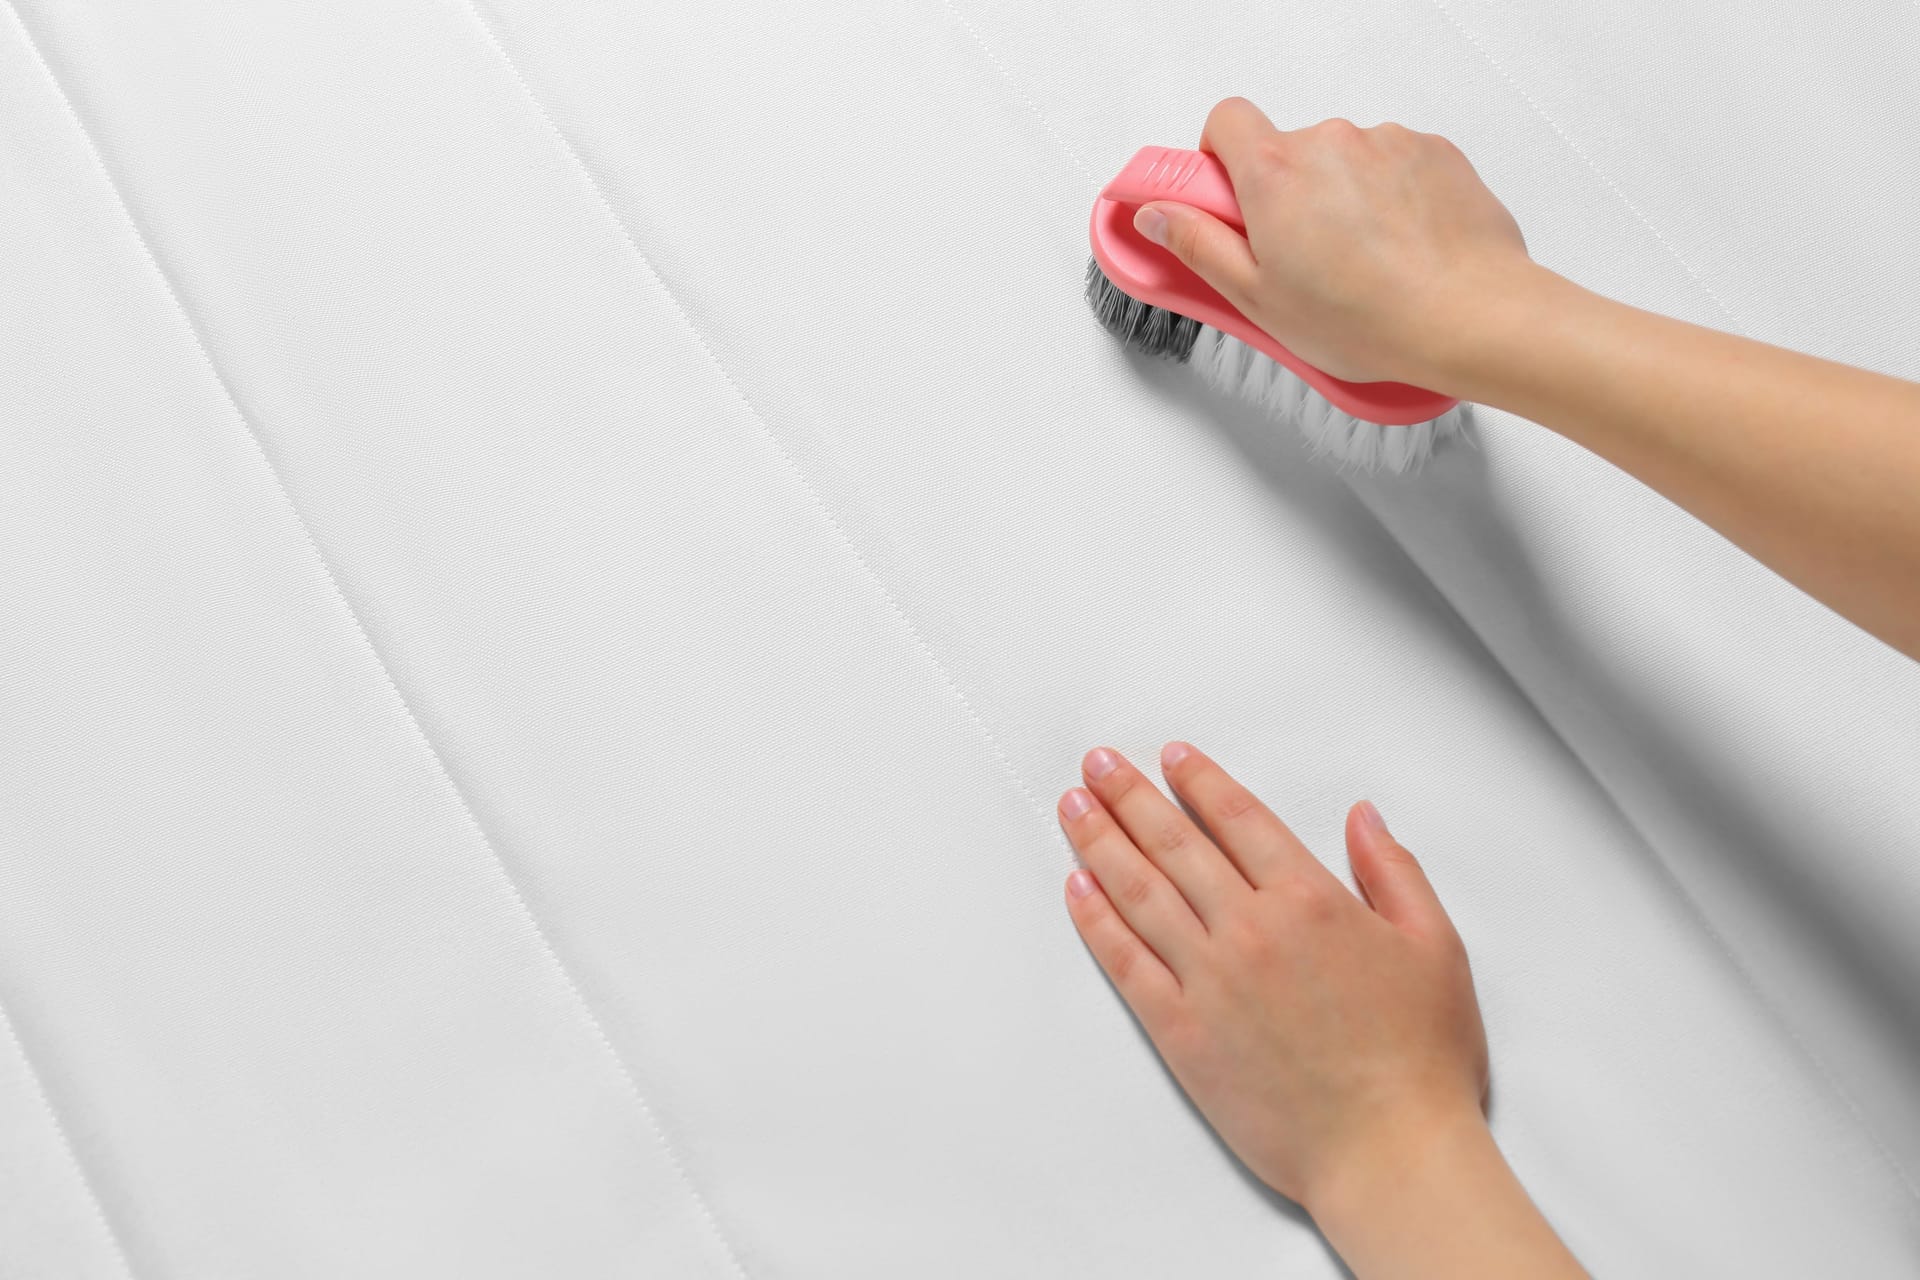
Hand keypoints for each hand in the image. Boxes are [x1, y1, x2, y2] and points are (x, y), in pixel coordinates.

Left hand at [1059, 743, 1583, 1277]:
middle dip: (1131, 795)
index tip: (1172, 757)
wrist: (1388, 1152)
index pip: (1239, 820)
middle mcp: (1250, 931)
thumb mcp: (1436, 948)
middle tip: (1098, 762)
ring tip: (1073, 806)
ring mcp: (1209, 981)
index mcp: (1311, 902)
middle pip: (1174, 844)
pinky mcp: (1181, 1032)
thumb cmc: (1421, 1062)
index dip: (1200, 781)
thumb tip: (1363, 817)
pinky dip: (1096, 919)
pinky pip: (1125, 962)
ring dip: (1100, 842)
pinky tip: (1077, 888)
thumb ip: (1393, 873)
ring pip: (1139, 892)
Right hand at [1132, 98, 1532, 389]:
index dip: (1219, 158)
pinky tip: (1399, 251)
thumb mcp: (1257, 297)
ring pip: (1343, 162)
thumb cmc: (1369, 318)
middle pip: (1287, 150)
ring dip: (1341, 199)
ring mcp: (1386, 143)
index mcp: (1275, 172)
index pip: (1225, 121)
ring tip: (1360, 266)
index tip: (1225, 201)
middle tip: (1299, 260)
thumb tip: (1156, 213)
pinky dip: (1389, 200)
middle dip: (1286, 195)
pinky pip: (1393, 167)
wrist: (1470, 316)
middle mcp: (1330, 142)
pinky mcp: (1433, 152)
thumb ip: (1197, 244)